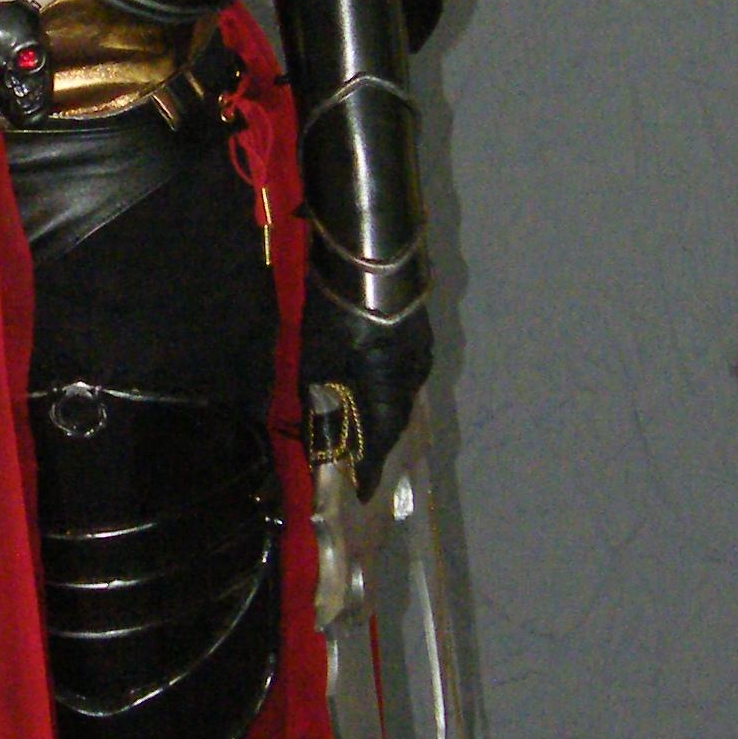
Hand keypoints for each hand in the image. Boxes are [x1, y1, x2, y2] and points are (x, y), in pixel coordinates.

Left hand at [297, 291, 431, 502]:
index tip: (363, 491)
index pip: (380, 437)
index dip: (369, 466)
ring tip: (365, 424)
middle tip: (360, 459)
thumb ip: (320, 399)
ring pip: (403, 392)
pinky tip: (375, 383)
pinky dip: (389, 386)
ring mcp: (419, 346)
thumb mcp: (318, 355)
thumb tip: (319, 438)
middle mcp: (412, 371)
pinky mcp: (417, 327)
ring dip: (384, 411)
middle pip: (395, 417)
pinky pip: (405, 371)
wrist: (370, 247)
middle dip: (377, 440)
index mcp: (389, 383)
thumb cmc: (337, 306)